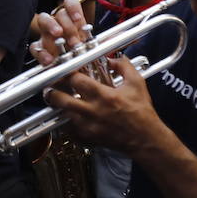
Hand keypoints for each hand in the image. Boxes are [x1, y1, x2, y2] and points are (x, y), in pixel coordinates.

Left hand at [33, 0, 166, 155]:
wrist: (145, 139)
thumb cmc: (141, 111)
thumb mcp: (137, 83)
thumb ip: (123, 66)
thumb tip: (111, 58)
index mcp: (104, 96)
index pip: (76, 80)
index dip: (67, 73)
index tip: (65, 70)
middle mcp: (93, 112)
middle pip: (61, 99)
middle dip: (52, 92)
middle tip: (51, 87)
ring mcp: (88, 127)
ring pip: (61, 116)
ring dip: (58, 107)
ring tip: (57, 100)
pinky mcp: (87, 139)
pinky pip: (68, 131)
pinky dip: (65, 123)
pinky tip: (68, 116)